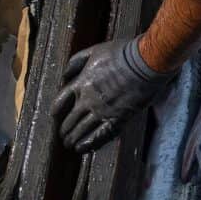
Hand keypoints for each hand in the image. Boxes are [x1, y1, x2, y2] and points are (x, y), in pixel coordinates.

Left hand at [53, 37, 175, 152]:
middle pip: (71, 119)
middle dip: (65, 129)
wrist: (145, 63)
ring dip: (74, 138)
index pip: (61, 101)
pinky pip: (101, 135)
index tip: (54, 116)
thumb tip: (64, 75)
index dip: (56, 110)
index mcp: (81, 83)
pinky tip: (83, 149)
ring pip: (82, 129)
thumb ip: (77, 61)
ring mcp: (103, 111)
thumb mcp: (95, 50)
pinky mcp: (118, 119)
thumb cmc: (123, 53)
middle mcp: (88, 100)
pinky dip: (90, 144)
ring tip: (70, 144)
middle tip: (63, 135)